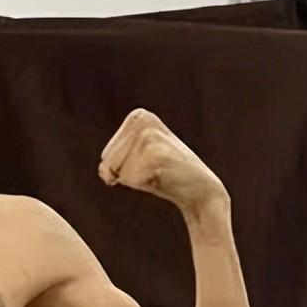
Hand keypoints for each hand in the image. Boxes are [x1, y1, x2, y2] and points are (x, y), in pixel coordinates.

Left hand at [97, 108, 228, 213]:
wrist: (200, 189)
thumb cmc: (162, 175)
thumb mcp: (133, 161)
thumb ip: (110, 163)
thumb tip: (105, 173)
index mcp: (138, 116)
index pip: (106, 155)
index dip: (124, 168)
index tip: (148, 164)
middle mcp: (142, 120)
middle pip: (108, 161)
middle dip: (127, 174)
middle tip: (155, 169)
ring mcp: (149, 136)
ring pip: (118, 170)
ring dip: (135, 179)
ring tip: (159, 171)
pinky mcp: (156, 154)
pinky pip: (129, 179)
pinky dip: (142, 184)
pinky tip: (162, 177)